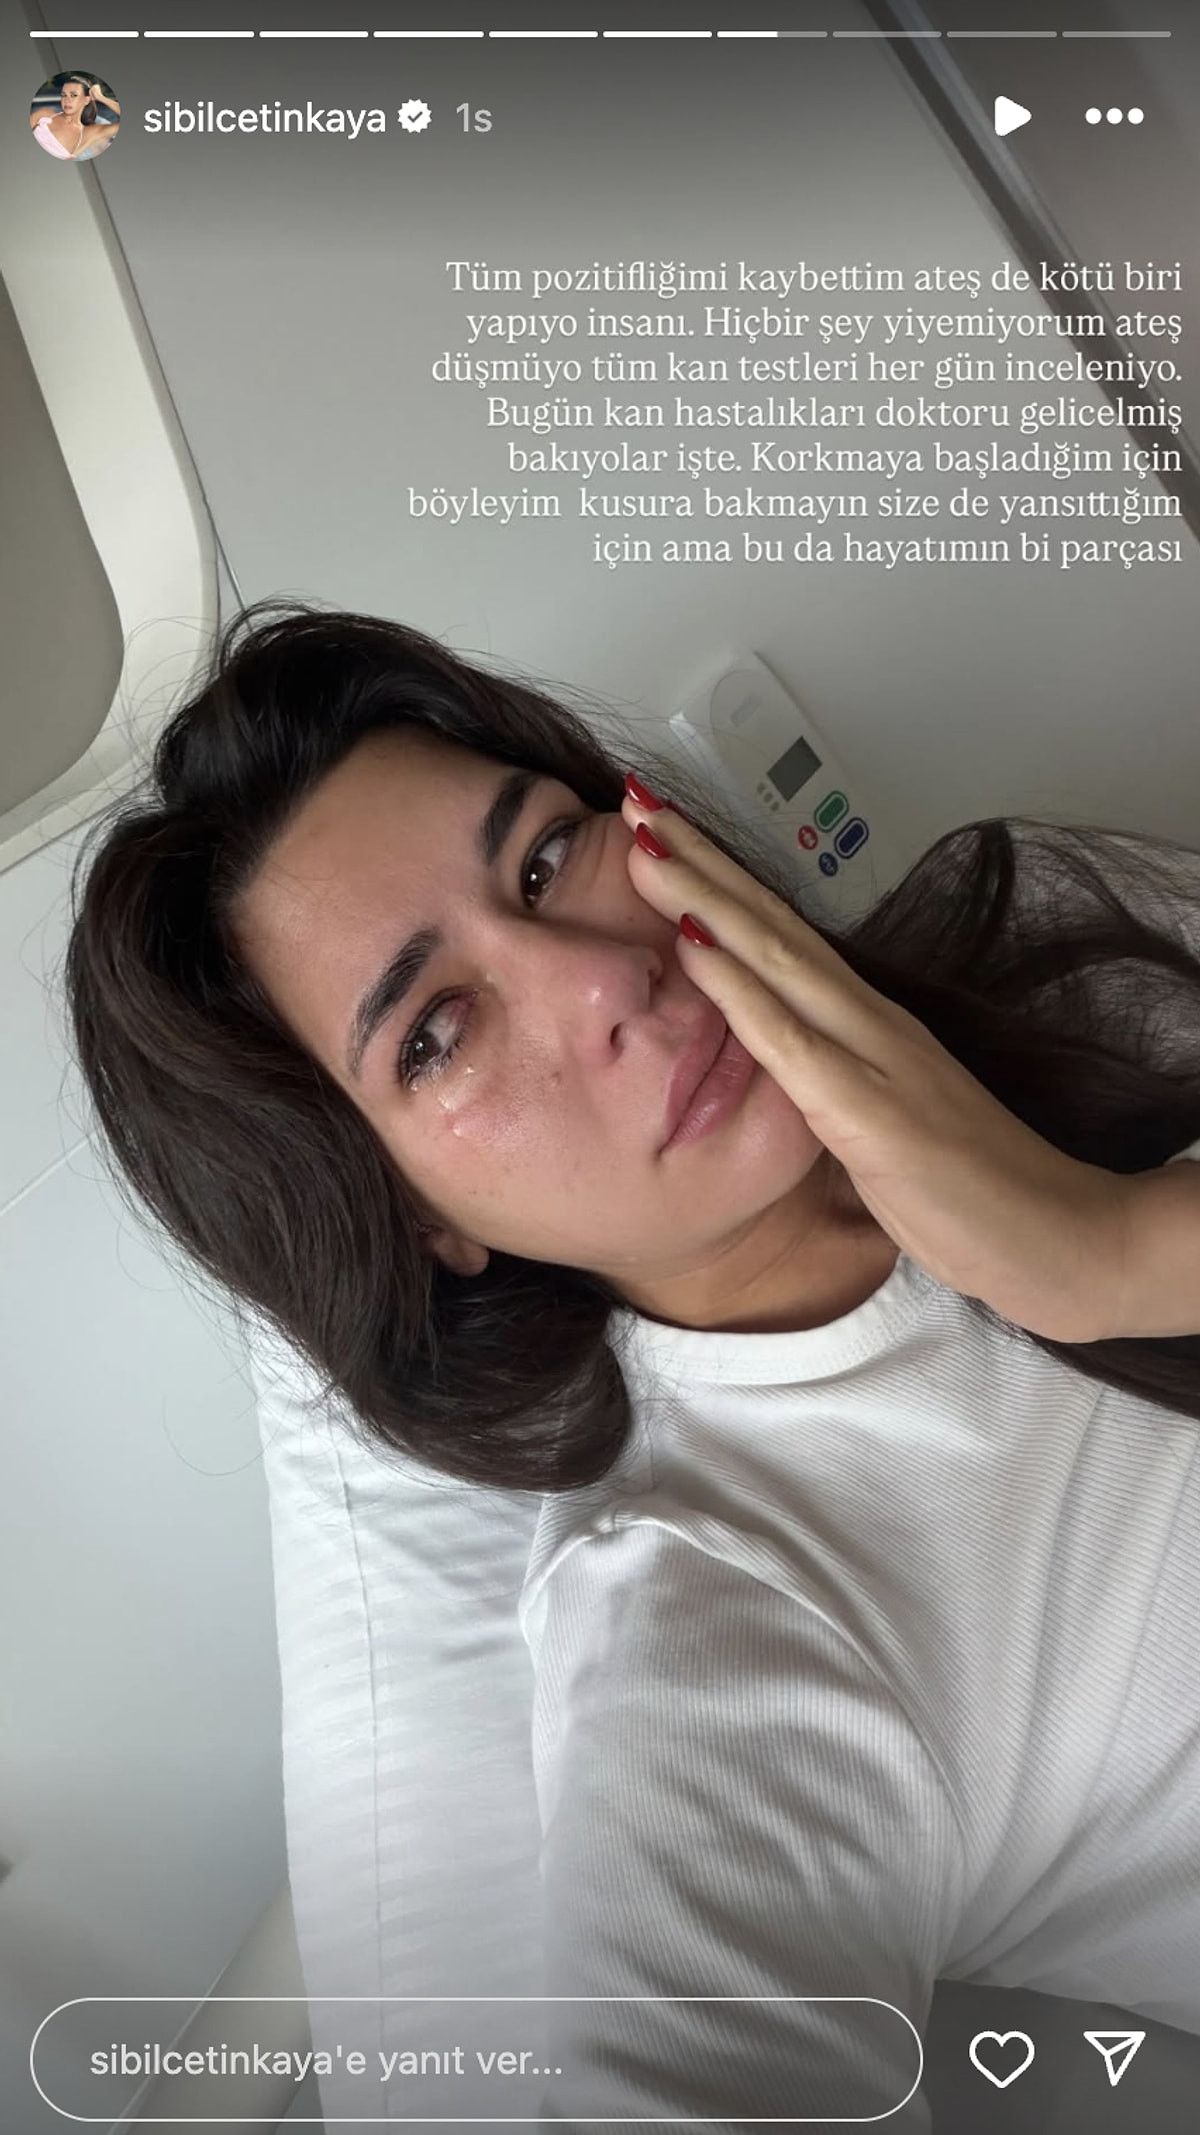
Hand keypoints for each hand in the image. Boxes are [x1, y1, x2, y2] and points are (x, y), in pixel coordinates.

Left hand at [621, 782, 1132, 1344]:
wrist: (1060, 1238)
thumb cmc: (974, 1192)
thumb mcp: (882, 1127)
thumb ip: (833, 1089)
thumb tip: (781, 1069)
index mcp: (870, 1026)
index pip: (783, 937)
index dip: (721, 882)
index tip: (664, 833)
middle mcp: (872, 1022)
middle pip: (772, 925)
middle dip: (699, 861)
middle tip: (637, 801)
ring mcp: (874, 1059)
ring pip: (774, 960)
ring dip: (704, 898)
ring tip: (647, 843)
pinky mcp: (871, 1113)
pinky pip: (789, 1041)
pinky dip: (736, 989)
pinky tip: (693, 946)